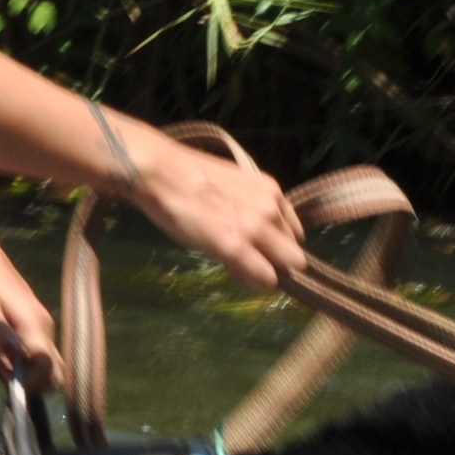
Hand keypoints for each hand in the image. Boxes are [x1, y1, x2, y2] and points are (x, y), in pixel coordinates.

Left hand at [0, 229, 58, 386]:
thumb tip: (13, 362)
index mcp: (33, 321)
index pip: (49, 367)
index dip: (30, 384)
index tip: (4, 381)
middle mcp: (43, 323)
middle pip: (54, 370)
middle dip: (30, 382)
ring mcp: (39, 322)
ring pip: (45, 362)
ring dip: (23, 372)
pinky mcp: (31, 322)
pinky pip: (36, 352)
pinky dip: (19, 362)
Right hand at [131, 135, 304, 289]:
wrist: (161, 173)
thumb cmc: (188, 178)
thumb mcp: (231, 188)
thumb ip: (250, 209)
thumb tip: (254, 235)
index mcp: (271, 191)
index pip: (293, 232)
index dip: (278, 245)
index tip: (259, 249)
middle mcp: (271, 209)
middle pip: (293, 252)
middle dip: (276, 262)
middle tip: (251, 262)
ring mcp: (255, 228)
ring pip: (284, 267)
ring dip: (266, 272)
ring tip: (239, 267)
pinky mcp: (235, 247)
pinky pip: (264, 276)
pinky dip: (257, 282)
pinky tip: (240, 275)